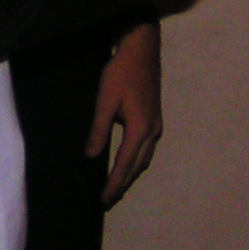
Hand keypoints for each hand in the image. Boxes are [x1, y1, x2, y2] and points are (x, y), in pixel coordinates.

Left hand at [89, 22, 162, 205]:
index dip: (113, 184)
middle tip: (107, 200)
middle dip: (122, 184)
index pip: (124, 165)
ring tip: (116, 185)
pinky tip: (128, 161)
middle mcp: (152, 131)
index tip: (103, 200)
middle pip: (137, 166)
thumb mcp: (105, 101)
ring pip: (144, 158)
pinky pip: (147, 148)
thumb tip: (91, 156)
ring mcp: (157, 125)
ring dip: (131, 173)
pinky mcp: (156, 117)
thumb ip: (99, 130)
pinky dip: (137, 160)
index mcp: (140, 129)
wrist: (141, 49)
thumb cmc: (121, 72)